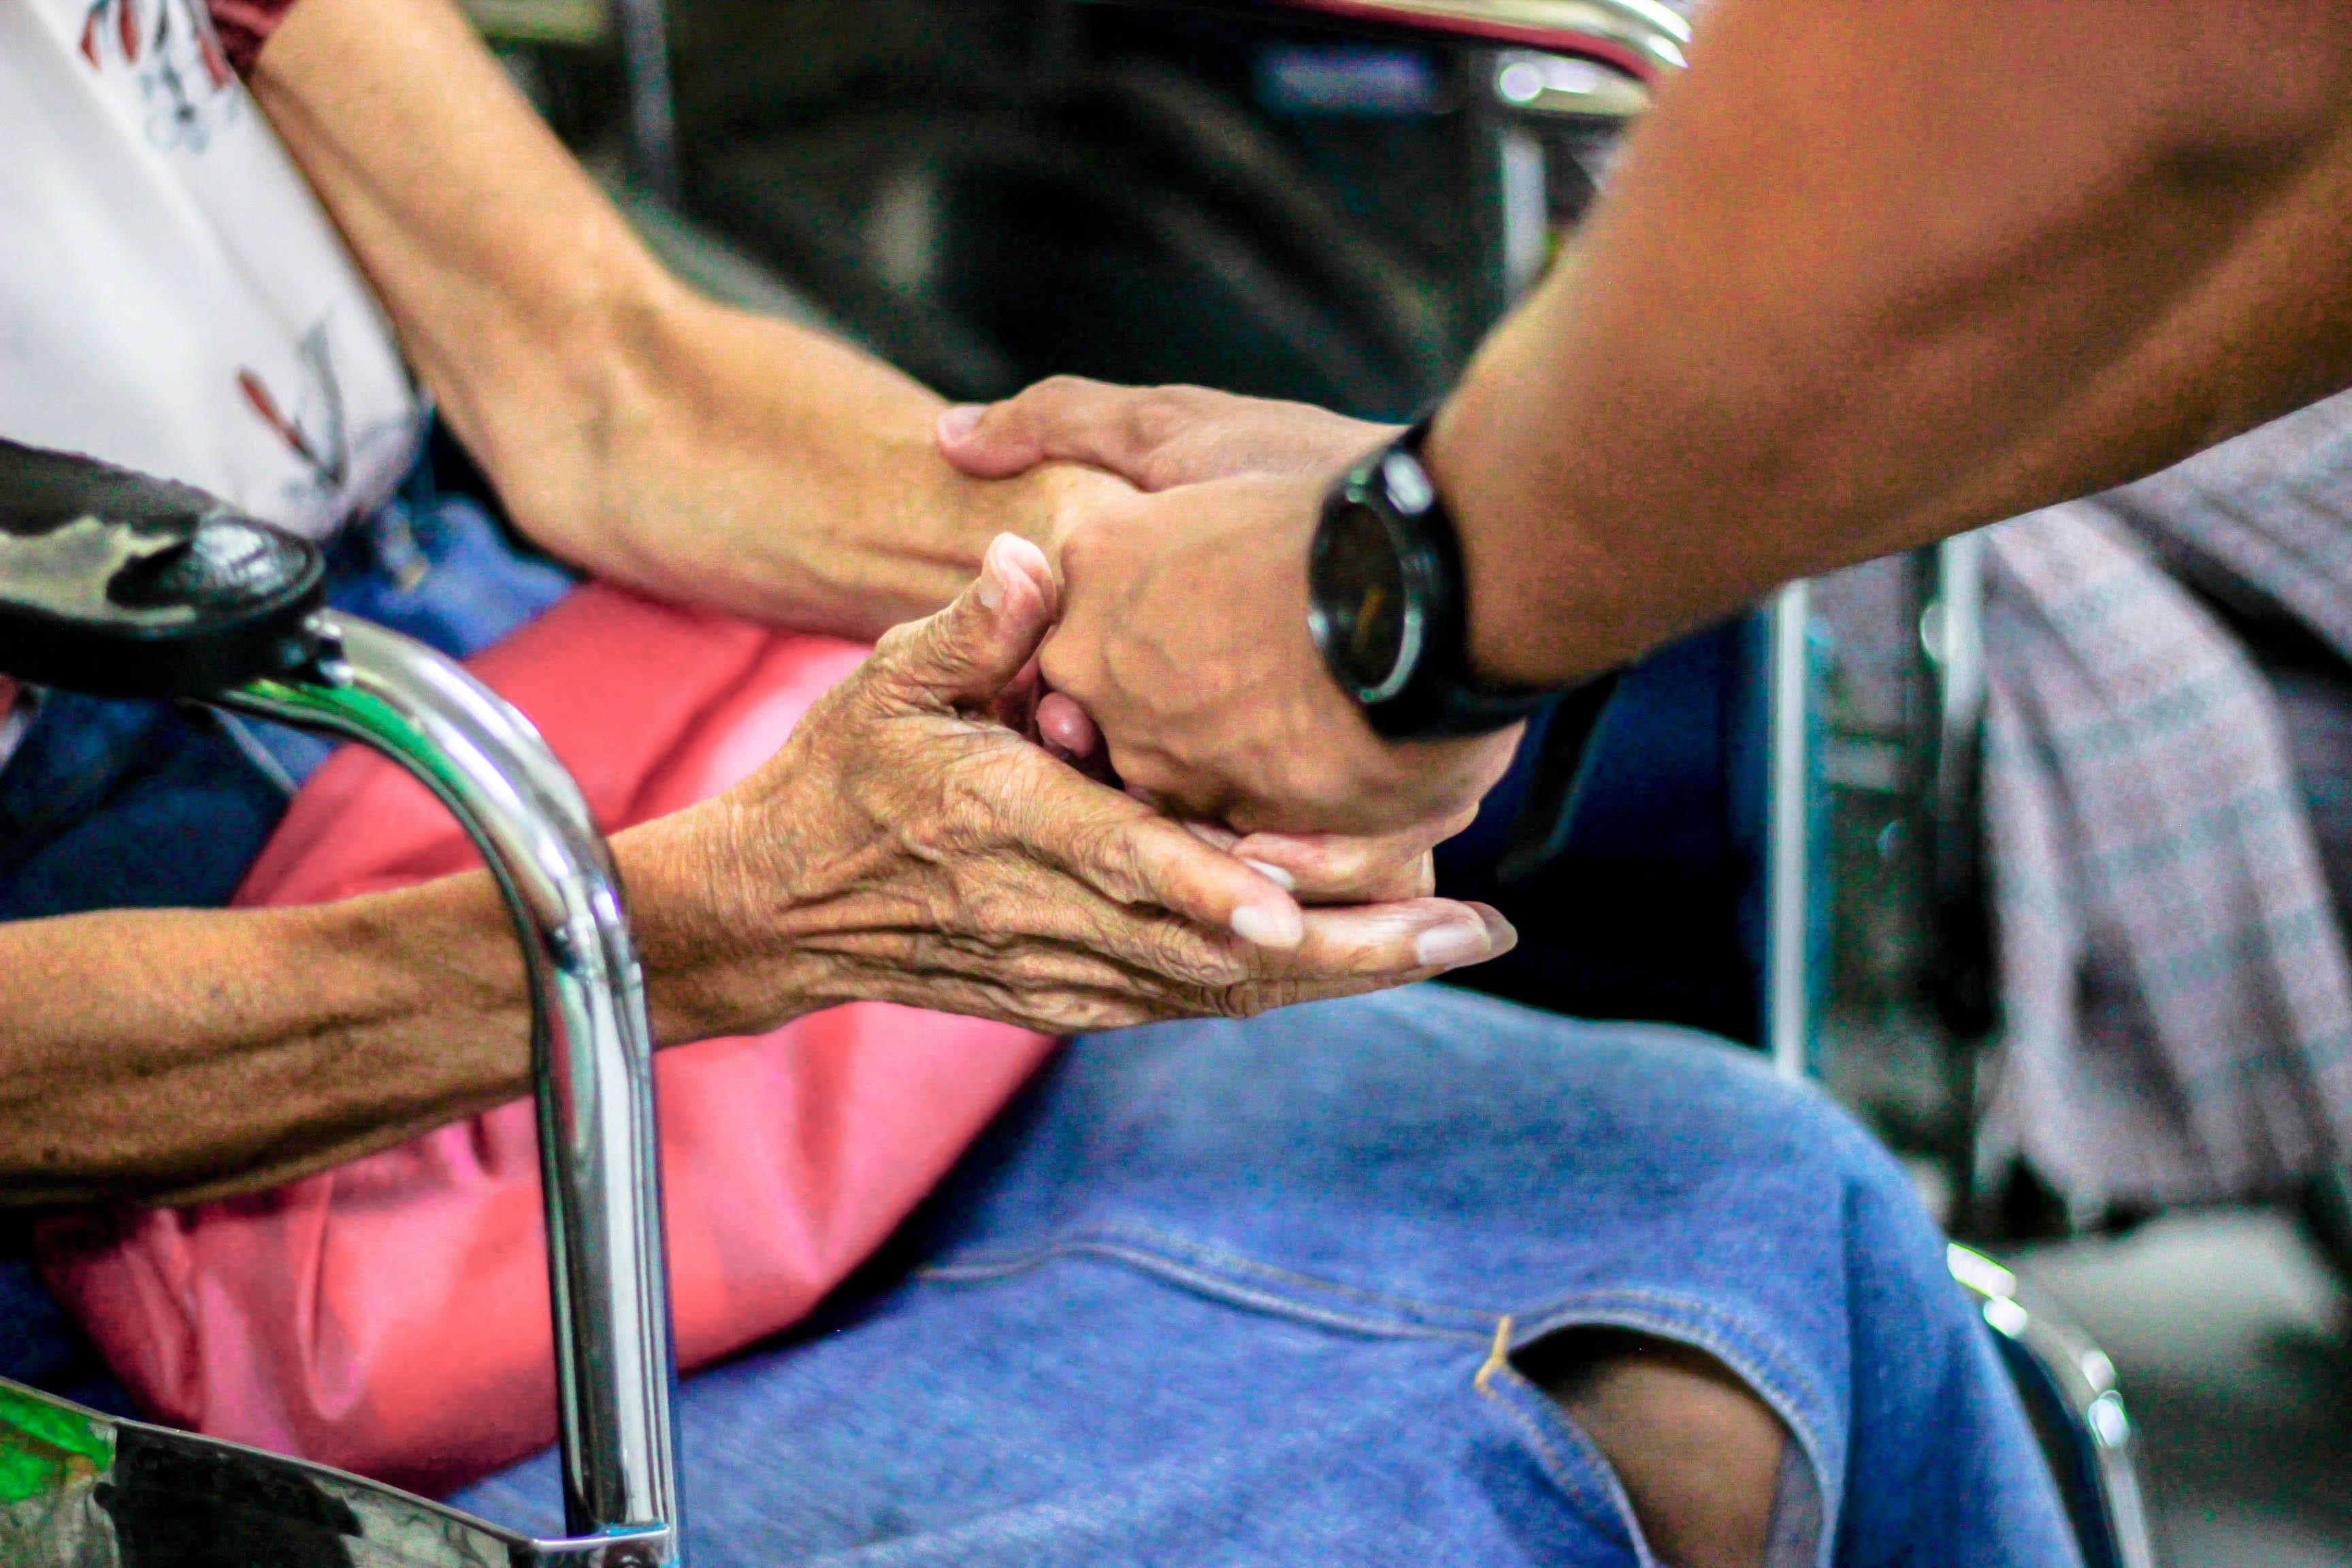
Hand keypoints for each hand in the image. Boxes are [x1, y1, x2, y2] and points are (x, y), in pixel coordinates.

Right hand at [639, 535, 1512, 1039]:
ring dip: (1339, 975)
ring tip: (1454, 941)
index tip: (1300, 908)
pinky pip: (1190, 1000)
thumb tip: (1041, 553)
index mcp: (999, 825)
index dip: (1209, 888)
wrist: (772, 914)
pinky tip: (1364, 960)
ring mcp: (1060, 972)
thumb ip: (975, 626)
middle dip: (1344, 948)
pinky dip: (1280, 985)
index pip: (1120, 861)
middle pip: (1209, 952)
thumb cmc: (836, 780)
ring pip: (1219, 988)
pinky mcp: (1070, 999)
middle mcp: (1040, 914)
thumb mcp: (886, 682)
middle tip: (1468, 930)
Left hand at [941, 378, 1501, 851]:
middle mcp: (1121, 711)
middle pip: (1123, 740)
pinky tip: (1341, 797)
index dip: (1119, 646)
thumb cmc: (1317, 491)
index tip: (1176, 628)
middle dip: (1171, 726)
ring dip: (1240, 787)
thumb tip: (951, 437)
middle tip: (1246, 686)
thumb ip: (1059, 424)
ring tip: (1311, 742)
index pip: (1062, 657)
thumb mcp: (1181, 430)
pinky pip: (1268, 856)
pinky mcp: (1274, 837)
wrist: (1446, 573)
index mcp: (1088, 617)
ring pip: (1196, 804)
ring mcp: (1194, 782)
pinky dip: (1301, 840)